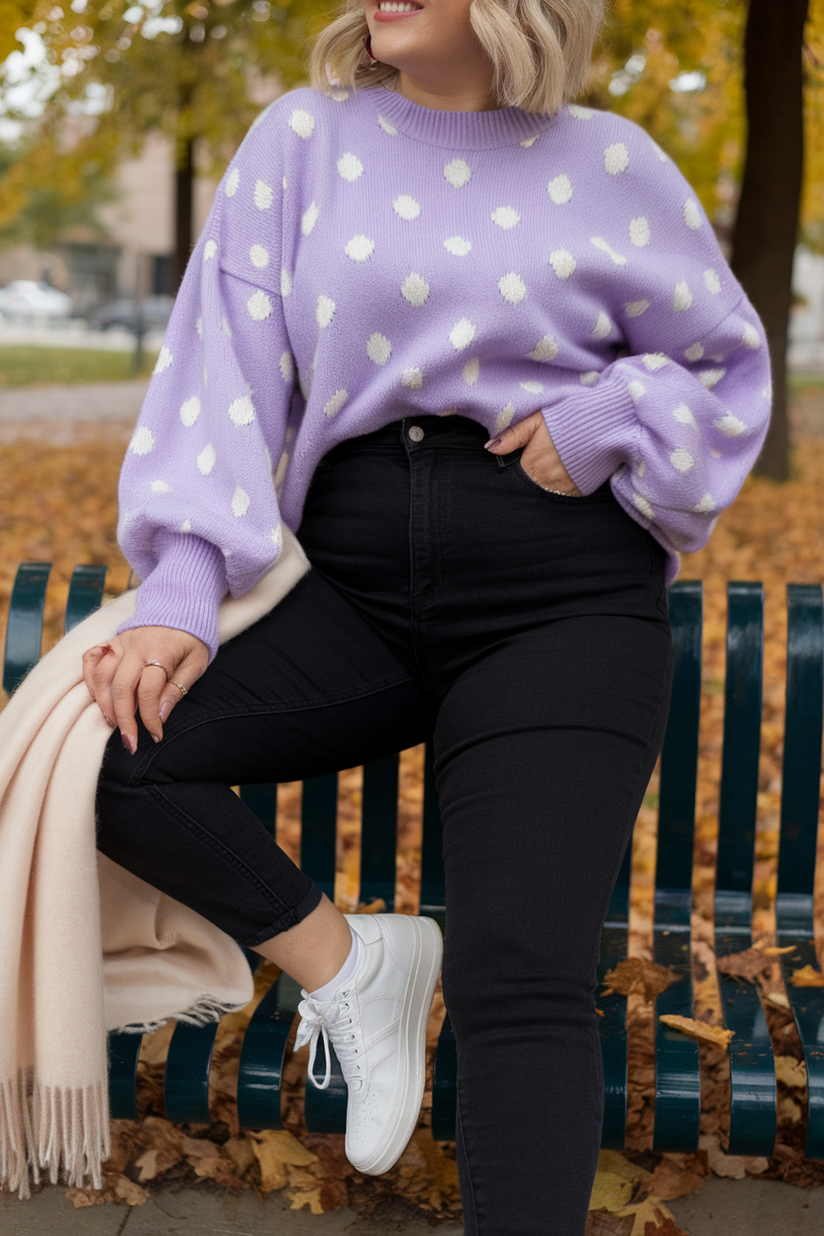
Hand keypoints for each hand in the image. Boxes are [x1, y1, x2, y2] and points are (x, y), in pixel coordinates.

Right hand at [83, 626, 208, 752]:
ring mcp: (120, 641)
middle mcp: (135, 646)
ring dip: (104, 704)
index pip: (148, 692)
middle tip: (130, 742)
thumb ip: (177, 688)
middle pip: (121, 687)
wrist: (181, 607)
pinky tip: (98, 698)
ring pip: (101, 676)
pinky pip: (91, 659)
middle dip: (123, 719)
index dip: (150, 718)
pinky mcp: (111, 640)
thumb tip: (160, 715)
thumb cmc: (191, 640)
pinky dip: (89, 680)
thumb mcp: (196, 663)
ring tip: (114, 724)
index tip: (156, 735)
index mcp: (160, 651)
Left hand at [484, 411, 581, 495]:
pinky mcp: (579, 492)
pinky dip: (561, 491)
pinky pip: (564, 498)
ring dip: (544, 489)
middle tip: (535, 471)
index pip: (515, 479)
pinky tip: (562, 479)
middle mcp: (545, 482)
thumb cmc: (567, 420)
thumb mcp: (537, 421)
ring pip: (545, 496)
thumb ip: (513, 436)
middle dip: (529, 484)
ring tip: (548, 475)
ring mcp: (563, 489)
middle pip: (529, 490)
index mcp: (532, 465)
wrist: (603, 426)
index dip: (516, 475)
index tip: (520, 469)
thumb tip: (489, 448)